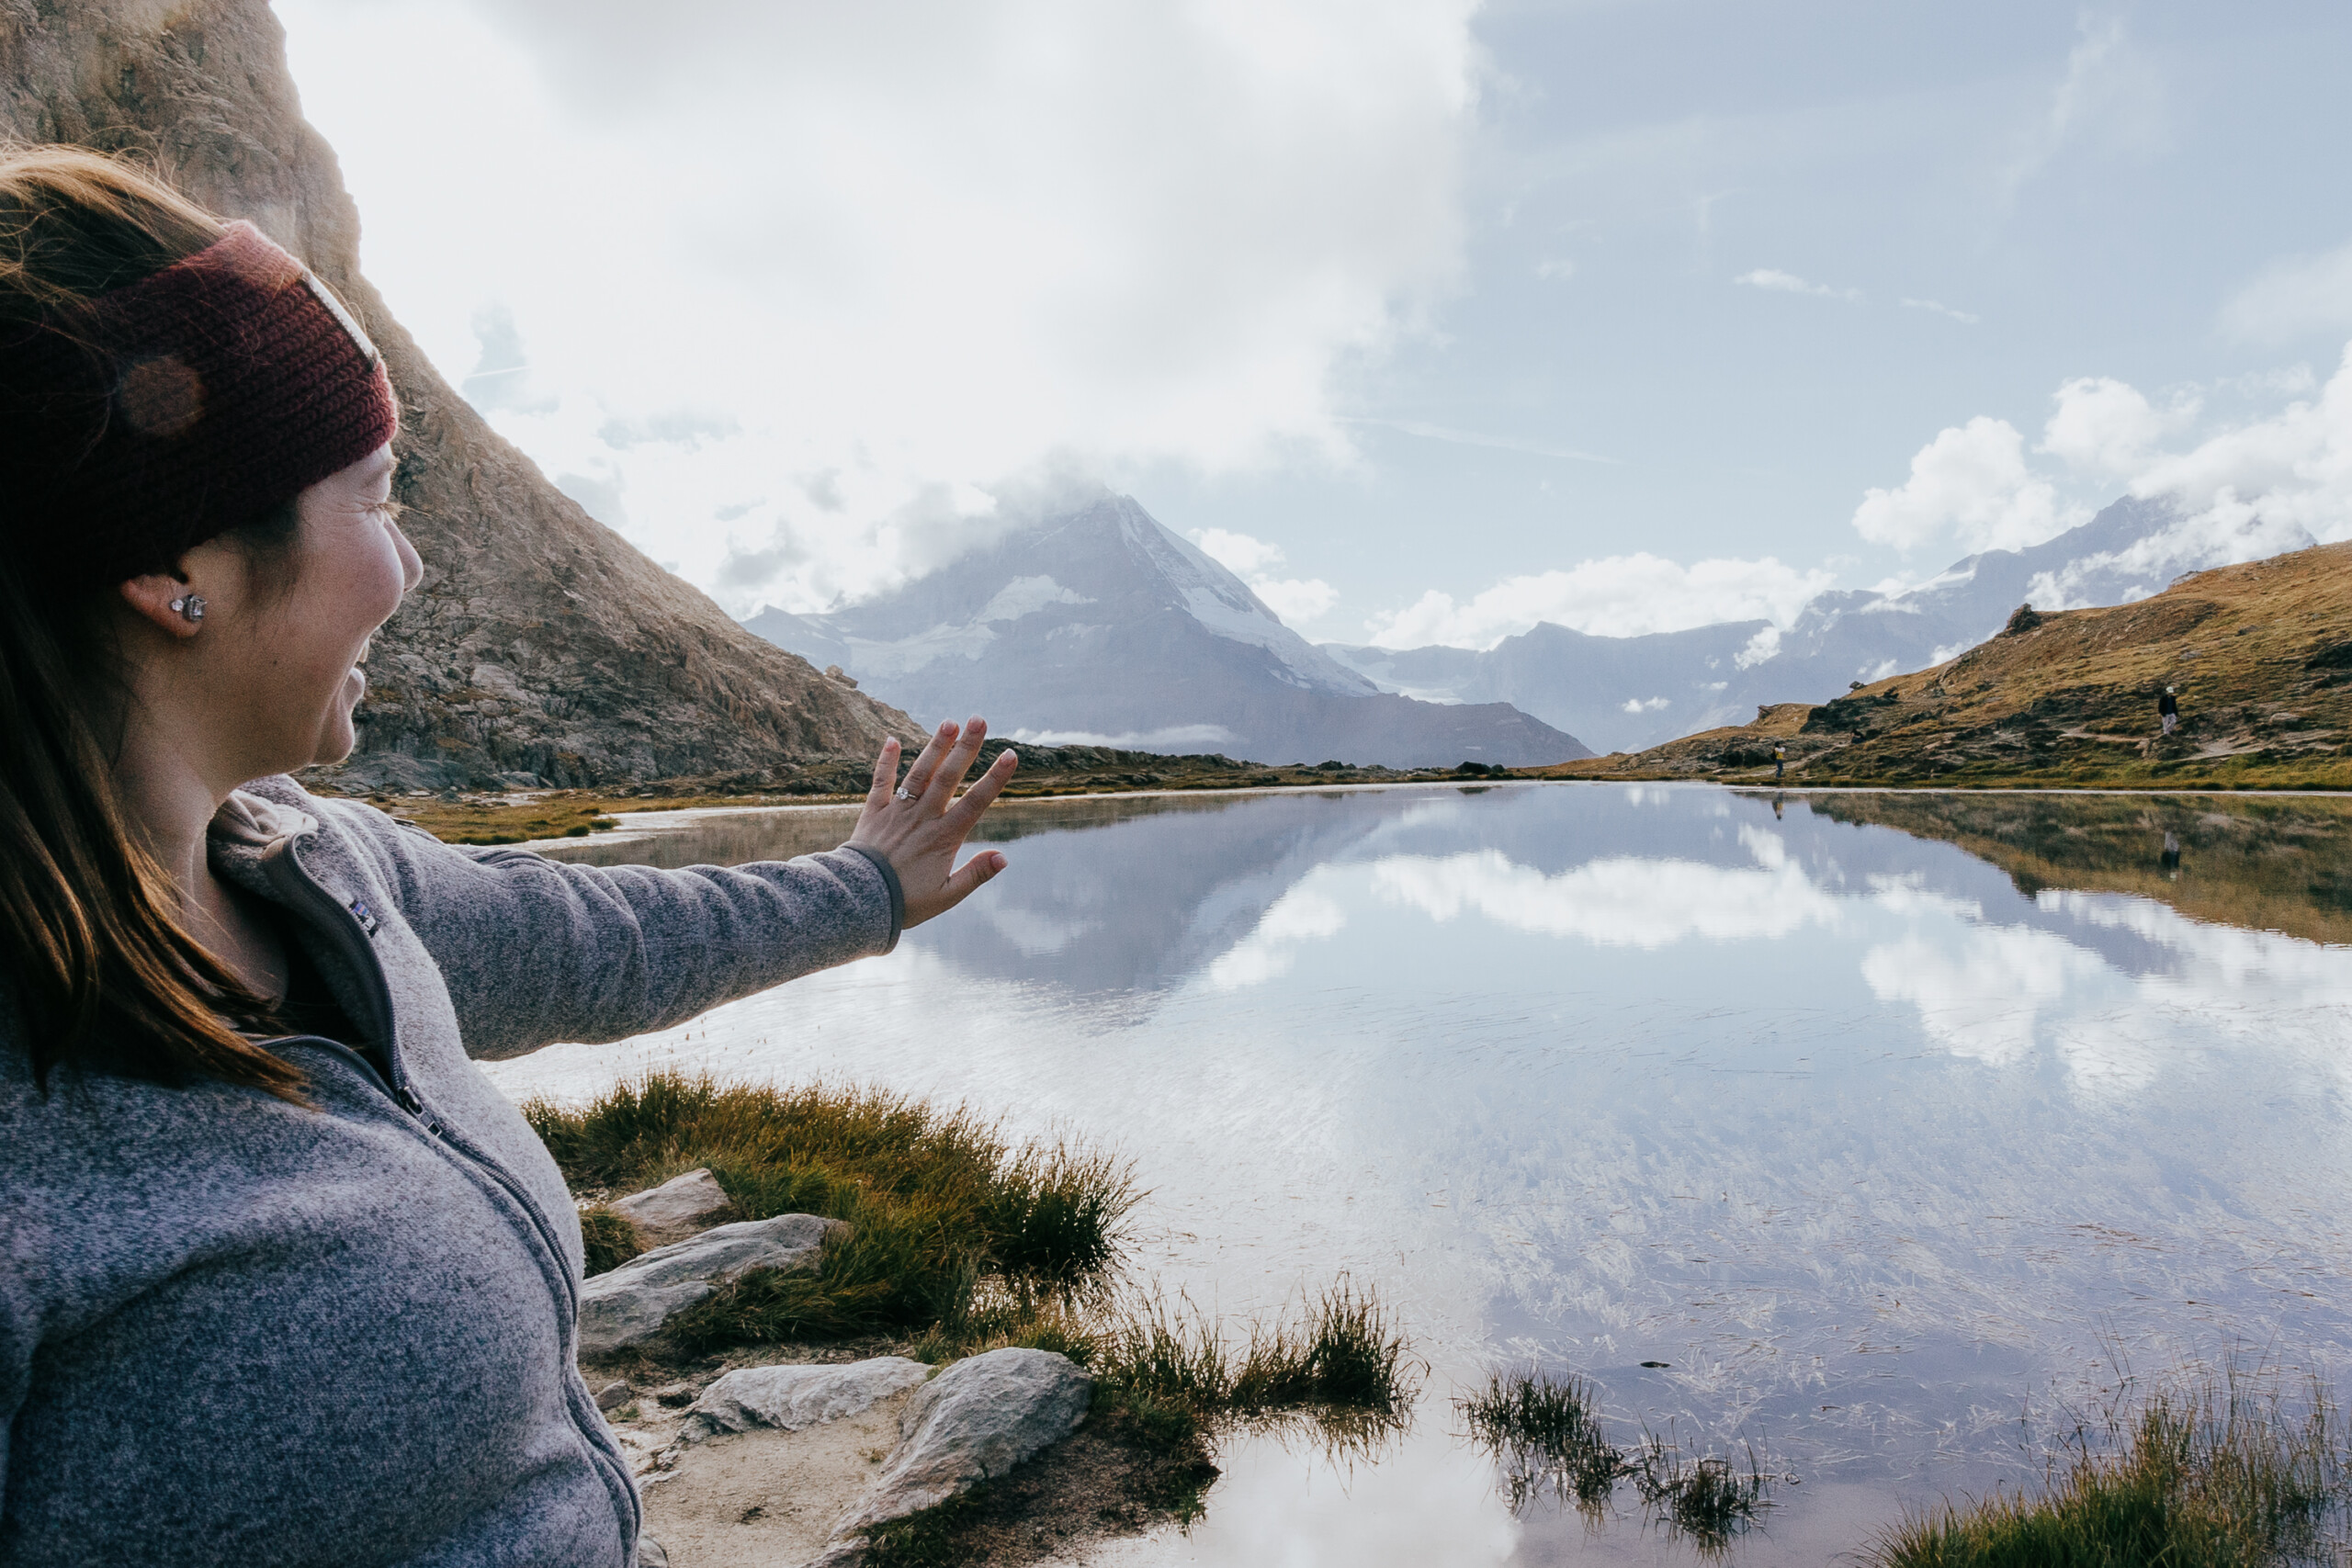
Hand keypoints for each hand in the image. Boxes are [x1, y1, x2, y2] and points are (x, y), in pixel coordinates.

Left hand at [847, 717, 1017, 928]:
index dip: (995, 777)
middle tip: (980, 719)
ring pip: (919, 773)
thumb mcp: (946, 896)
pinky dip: (885, 761)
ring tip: (949, 722)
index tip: (1010, 754)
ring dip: (935, 747)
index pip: (976, 802)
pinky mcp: (873, 813)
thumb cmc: (905, 902)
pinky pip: (880, 782)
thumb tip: (1004, 858)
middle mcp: (922, 818)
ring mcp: (897, 812)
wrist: (859, 901)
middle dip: (966, 747)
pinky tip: (892, 739)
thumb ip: (975, 875)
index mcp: (944, 837)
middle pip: (949, 777)